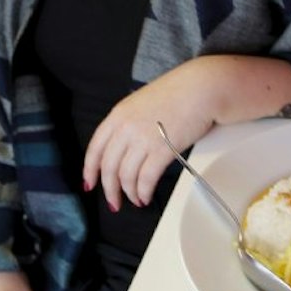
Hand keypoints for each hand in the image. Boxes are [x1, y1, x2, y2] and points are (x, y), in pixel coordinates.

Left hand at [82, 57, 227, 212]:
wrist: (201, 88)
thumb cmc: (178, 93)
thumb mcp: (141, 103)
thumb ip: (128, 122)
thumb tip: (123, 148)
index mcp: (118, 115)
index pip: (95, 148)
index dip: (90, 170)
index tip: (89, 182)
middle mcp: (126, 128)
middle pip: (109, 167)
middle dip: (109, 189)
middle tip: (113, 202)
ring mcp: (143, 139)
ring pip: (126, 177)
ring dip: (129, 194)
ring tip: (135, 200)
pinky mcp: (162, 151)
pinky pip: (146, 179)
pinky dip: (144, 192)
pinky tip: (146, 196)